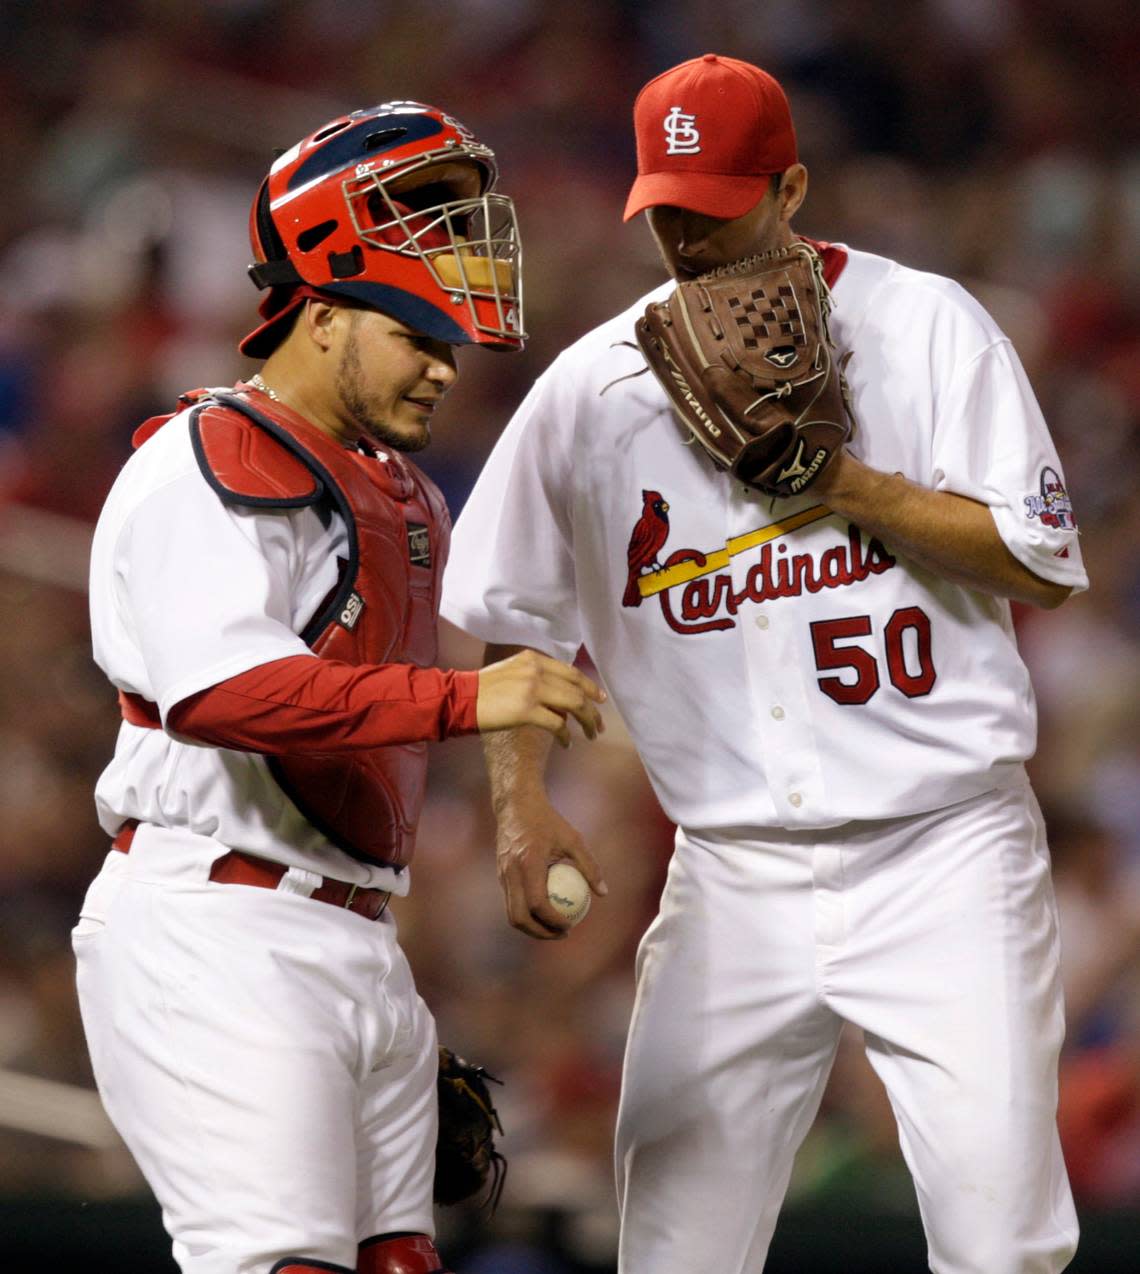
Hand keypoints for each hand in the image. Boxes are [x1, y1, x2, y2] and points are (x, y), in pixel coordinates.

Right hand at [476, 649, 605, 748]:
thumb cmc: (483, 690)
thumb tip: (560, 697)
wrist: (460, 698)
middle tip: (599, 724)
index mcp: (533, 659)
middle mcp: (536, 670)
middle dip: (592, 709)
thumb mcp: (512, 671)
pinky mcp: (526, 710)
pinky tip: (566, 744)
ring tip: (590, 734)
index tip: (599, 698)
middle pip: (577, 689)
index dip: (588, 686)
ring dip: (586, 722)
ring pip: (573, 706)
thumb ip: (535, 676)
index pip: (570, 672)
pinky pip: (557, 724)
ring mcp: (532, 689)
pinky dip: (565, 736)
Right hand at [495, 791, 607, 939]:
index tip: (570, 926)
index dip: (552, 920)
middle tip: (561, 933)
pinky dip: (527, 913)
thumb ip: (589, 866)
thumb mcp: (573, 839)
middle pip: (519, 917)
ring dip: (532, 927)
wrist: (516, 805)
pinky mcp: (501, 875)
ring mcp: (502, 875)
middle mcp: (511, 872)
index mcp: (528, 863)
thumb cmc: (548, 821)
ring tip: (554, 928)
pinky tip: (546, 911)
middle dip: (540, 933)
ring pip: (512, 914)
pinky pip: (512, 902)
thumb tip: (604, 893)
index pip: (537, 904)